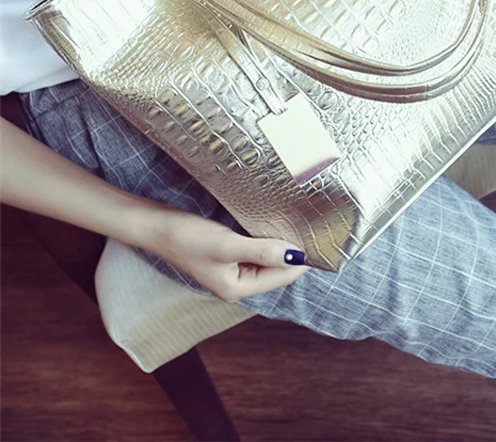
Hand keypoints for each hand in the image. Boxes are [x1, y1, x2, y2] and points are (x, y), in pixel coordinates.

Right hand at [153, 209, 309, 301]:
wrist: (154, 225)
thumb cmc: (186, 237)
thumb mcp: (227, 245)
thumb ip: (262, 251)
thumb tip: (296, 256)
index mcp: (237, 289)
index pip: (281, 277)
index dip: (301, 260)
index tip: (322, 240)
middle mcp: (236, 283)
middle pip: (276, 270)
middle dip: (293, 253)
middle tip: (314, 229)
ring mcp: (231, 269)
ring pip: (267, 259)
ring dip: (281, 245)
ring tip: (300, 225)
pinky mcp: (226, 253)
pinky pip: (256, 250)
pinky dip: (267, 239)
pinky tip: (276, 225)